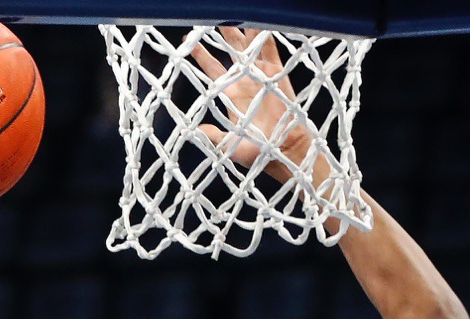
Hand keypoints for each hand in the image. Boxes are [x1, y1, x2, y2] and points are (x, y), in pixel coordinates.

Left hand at [191, 26, 313, 178]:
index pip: (212, 68)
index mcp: (230, 93)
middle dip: (222, 31)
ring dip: (243, 26)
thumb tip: (194, 130)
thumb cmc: (256, 152)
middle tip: (212, 15)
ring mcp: (260, 74)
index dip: (201, 54)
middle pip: (230, 48)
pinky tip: (260, 19)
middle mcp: (244, 79)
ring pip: (249, 43)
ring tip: (235, 11)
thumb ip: (212, 136)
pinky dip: (266, 33)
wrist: (283, 151)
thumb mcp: (228, 145)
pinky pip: (270, 47)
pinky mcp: (276, 72)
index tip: (186, 41)